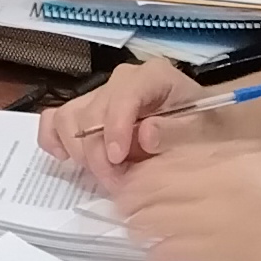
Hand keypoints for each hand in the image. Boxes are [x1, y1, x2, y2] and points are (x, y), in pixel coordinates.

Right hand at [37, 59, 194, 181]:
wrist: (204, 130)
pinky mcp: (86, 110)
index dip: (115, 128)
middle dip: (99, 155)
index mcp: (153, 76)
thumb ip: (175, 131)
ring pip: (68, 119)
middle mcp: (122, 79)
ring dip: (80, 154)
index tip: (118, 159)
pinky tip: (67, 158)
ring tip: (105, 175)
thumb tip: (144, 134)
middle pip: (90, 114)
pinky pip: (55, 120)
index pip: (122, 96)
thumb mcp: (202, 132)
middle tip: (117, 183)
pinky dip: (55, 140)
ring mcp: (100, 94)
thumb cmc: (205, 129)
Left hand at [117, 142, 260, 260]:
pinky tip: (161, 254)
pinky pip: (167, 252)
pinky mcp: (216, 256)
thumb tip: (190, 166)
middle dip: (131, 199)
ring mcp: (213, 220)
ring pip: (149, 220)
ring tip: (141, 232)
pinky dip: (158, 253)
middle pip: (147, 187)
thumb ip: (229, 162)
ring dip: (139, 227)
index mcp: (230, 158)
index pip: (163, 158)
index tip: (136, 180)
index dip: (142, 171)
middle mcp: (215, 183)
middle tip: (127, 208)